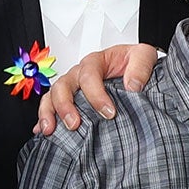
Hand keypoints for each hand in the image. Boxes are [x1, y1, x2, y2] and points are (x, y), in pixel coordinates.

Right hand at [34, 43, 159, 134]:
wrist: (135, 69)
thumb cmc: (134, 62)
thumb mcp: (144, 56)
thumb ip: (140, 67)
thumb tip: (133, 86)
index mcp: (96, 61)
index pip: (89, 75)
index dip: (96, 95)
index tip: (109, 112)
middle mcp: (79, 73)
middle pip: (63, 85)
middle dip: (65, 106)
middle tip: (74, 124)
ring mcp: (72, 86)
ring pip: (52, 95)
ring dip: (49, 113)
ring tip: (51, 130)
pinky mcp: (70, 98)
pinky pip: (50, 105)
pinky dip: (45, 118)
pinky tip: (44, 132)